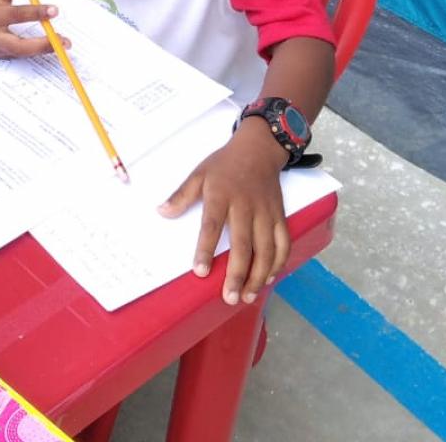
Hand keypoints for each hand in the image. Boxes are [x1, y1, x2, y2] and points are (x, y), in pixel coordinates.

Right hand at [0, 0, 64, 58]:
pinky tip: (49, 47)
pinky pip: (18, 55)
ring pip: (21, 54)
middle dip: (43, 45)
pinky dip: (34, 52)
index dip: (37, 12)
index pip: (17, 15)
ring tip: (62, 45)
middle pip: (19, 46)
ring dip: (42, 51)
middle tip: (64, 41)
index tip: (55, 10)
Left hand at [158, 123, 290, 304]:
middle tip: (229, 297)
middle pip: (243, 244)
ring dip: (259, 275)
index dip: (205, 249)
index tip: (199, 272)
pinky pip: (284, 242)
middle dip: (237, 273)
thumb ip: (181, 195)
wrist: (259, 148)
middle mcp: (245, 206)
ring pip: (266, 249)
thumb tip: (161, 211)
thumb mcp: (199, 173)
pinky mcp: (280, 215)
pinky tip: (269, 278)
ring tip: (248, 296)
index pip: (212, 225)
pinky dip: (279, 262)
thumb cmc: (225, 164)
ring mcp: (265, 212)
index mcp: (221, 195)